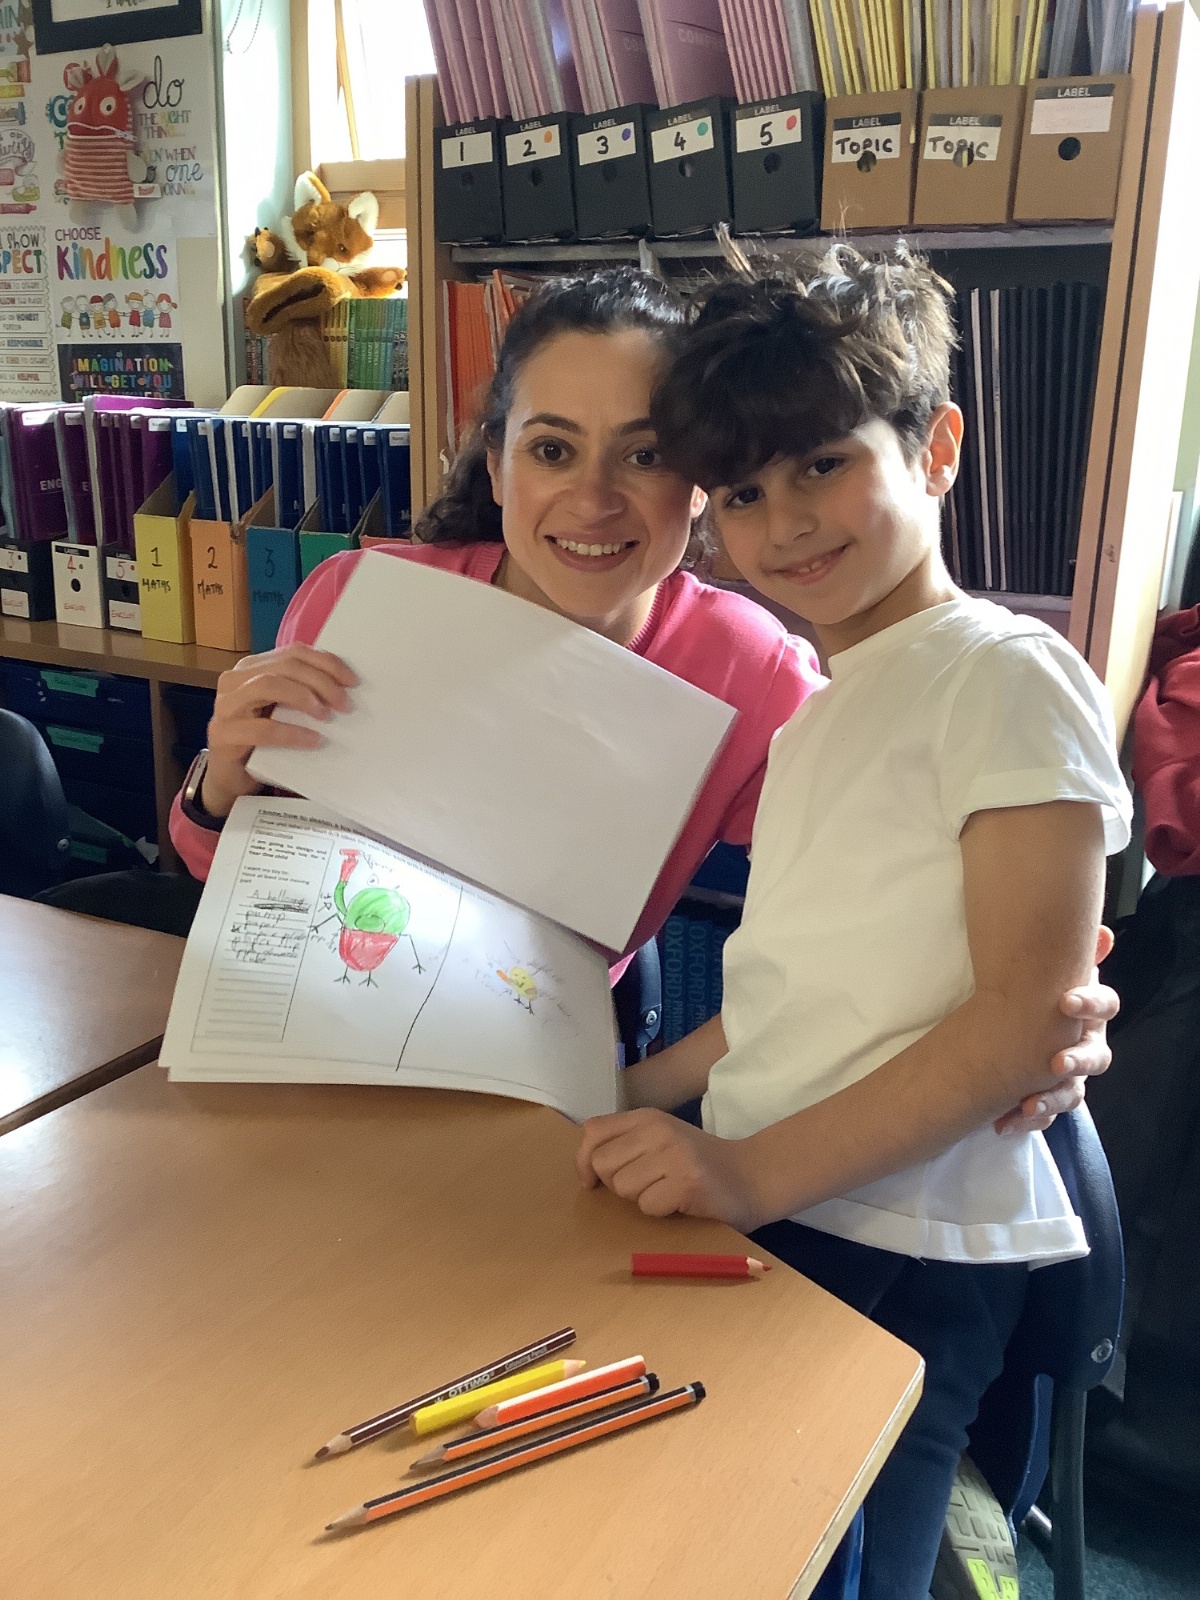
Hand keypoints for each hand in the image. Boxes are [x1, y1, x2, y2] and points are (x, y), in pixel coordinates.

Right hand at [199, 644, 357, 817]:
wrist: (231, 776)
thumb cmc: (261, 740)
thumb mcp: (283, 711)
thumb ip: (301, 693)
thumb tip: (344, 688)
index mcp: (252, 668)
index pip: (294, 653)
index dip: (326, 663)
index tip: (352, 681)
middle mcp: (235, 679)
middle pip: (285, 666)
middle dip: (320, 681)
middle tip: (344, 704)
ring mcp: (225, 705)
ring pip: (268, 685)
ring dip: (304, 698)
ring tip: (327, 716)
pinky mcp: (223, 734)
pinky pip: (263, 729)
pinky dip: (292, 733)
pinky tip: (313, 740)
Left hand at [577, 1109, 761, 1233]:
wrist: (752, 1176)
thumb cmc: (697, 1163)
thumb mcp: (659, 1140)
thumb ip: (625, 1144)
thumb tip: (585, 1168)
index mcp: (647, 1117)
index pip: (592, 1131)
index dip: (584, 1160)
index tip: (593, 1180)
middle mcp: (658, 1129)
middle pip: (602, 1164)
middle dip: (616, 1184)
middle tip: (646, 1185)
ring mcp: (674, 1154)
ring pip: (623, 1187)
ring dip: (641, 1199)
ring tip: (667, 1191)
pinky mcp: (687, 1182)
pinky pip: (648, 1206)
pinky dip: (661, 1212)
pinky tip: (682, 1202)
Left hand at [995, 926, 1117, 1133]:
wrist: (1007, 1033)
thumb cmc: (1035, 998)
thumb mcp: (1047, 974)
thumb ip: (1071, 956)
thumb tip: (1102, 934)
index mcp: (1089, 1013)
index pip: (1105, 1006)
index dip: (1090, 1003)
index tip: (1065, 1000)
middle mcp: (1086, 1046)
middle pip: (1097, 1058)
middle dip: (1077, 1061)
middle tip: (1056, 1062)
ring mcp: (1070, 1077)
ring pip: (1073, 1094)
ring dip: (1051, 1101)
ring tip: (1027, 1106)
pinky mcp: (1048, 1100)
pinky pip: (1045, 1116)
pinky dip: (1026, 1121)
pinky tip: (1003, 1124)